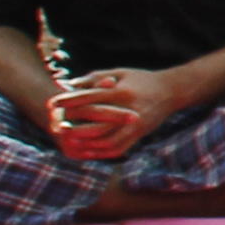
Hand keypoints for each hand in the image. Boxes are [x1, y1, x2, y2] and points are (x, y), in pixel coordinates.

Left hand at [46, 70, 179, 162]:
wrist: (172, 91)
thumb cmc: (142, 80)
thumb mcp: (120, 72)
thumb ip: (95, 77)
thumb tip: (71, 84)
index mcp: (122, 91)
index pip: (90, 97)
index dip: (69, 100)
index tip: (52, 103)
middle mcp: (129, 109)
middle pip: (96, 122)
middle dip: (74, 126)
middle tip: (56, 127)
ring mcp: (135, 124)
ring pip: (106, 140)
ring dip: (85, 143)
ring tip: (69, 141)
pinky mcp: (140, 134)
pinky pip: (117, 148)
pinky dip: (100, 151)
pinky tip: (88, 150)